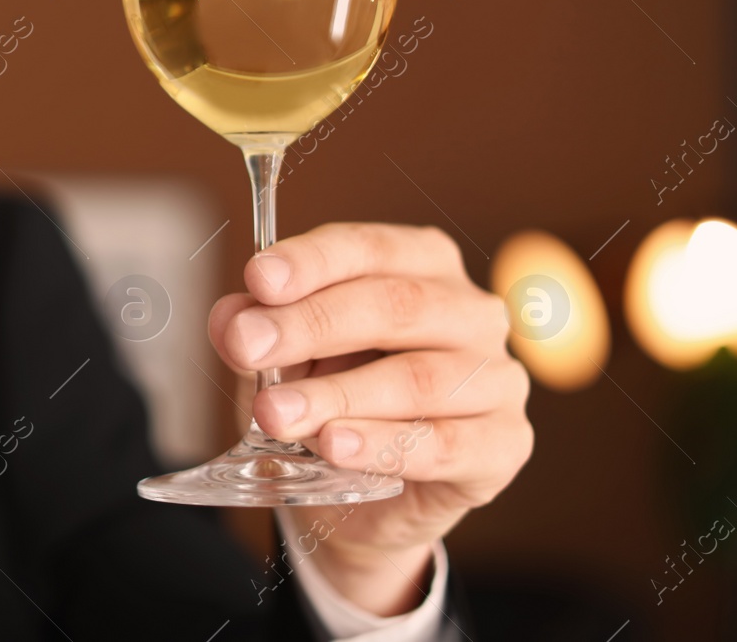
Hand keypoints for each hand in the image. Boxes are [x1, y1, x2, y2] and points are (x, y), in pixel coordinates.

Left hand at [207, 222, 532, 616]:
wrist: (366, 488)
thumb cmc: (332, 393)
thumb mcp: (282, 356)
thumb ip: (258, 330)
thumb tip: (232, 318)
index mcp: (422, 264)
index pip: (369, 248)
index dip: (312, 262)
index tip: (258, 279)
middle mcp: (471, 312)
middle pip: (395, 306)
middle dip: (312, 325)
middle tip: (249, 347)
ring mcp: (498, 377)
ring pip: (418, 378)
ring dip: (338, 395)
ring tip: (276, 413)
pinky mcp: (505, 444)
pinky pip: (446, 444)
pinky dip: (383, 445)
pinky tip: (334, 445)